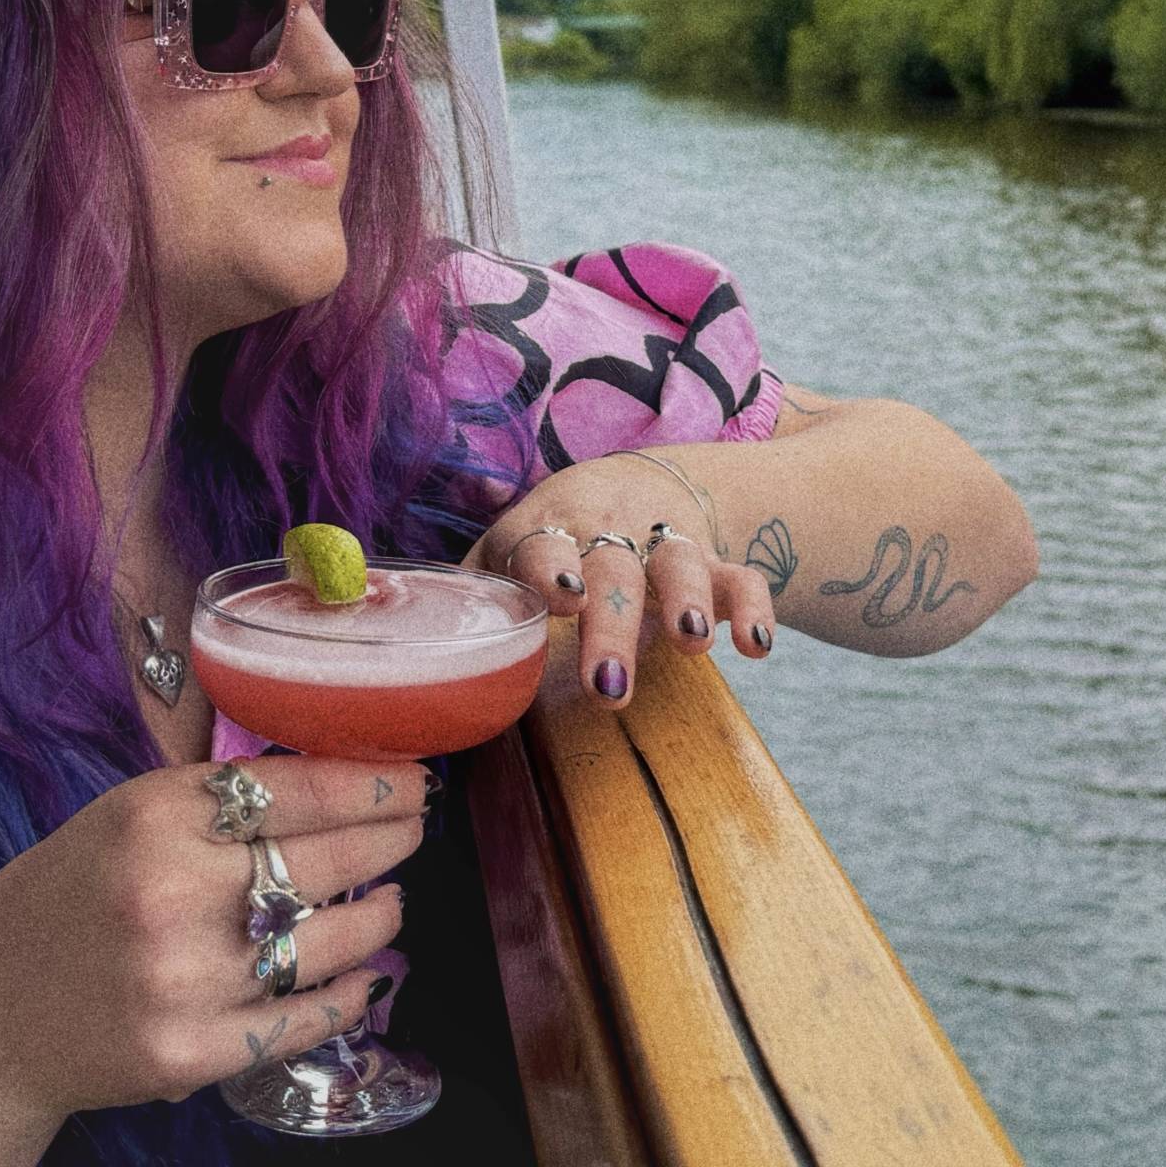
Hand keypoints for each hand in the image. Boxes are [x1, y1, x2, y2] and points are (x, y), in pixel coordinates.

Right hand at [0, 756, 430, 1120]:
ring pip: (326, 942)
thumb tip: (334, 778)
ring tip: (392, 900)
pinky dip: (348, 994)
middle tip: (418, 826)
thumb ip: (215, 801)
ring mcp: (183, 980)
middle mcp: (170, 891)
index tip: (411, 778)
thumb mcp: (123, 817)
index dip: (369, 783)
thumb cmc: (64, 898)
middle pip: (322, 858)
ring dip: (378, 917)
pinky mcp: (189, 1054)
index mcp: (152, 815)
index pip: (293, 787)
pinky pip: (302, 1019)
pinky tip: (366, 974)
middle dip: (390, 838)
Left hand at [462, 451, 775, 707]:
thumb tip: (409, 656)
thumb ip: (468, 598)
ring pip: (680, 563)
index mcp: (545, 528)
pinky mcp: (713, 559)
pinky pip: (742, 577)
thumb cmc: (547, 538)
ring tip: (692, 645)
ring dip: (689, 601)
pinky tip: (755, 646)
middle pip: (613, 568)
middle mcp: (606, 529)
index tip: (560, 596)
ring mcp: (664, 542)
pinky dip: (753, 607)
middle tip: (609, 684)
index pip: (544, 541)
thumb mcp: (503, 553)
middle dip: (613, 624)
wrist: (631, 482)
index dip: (550, 566)